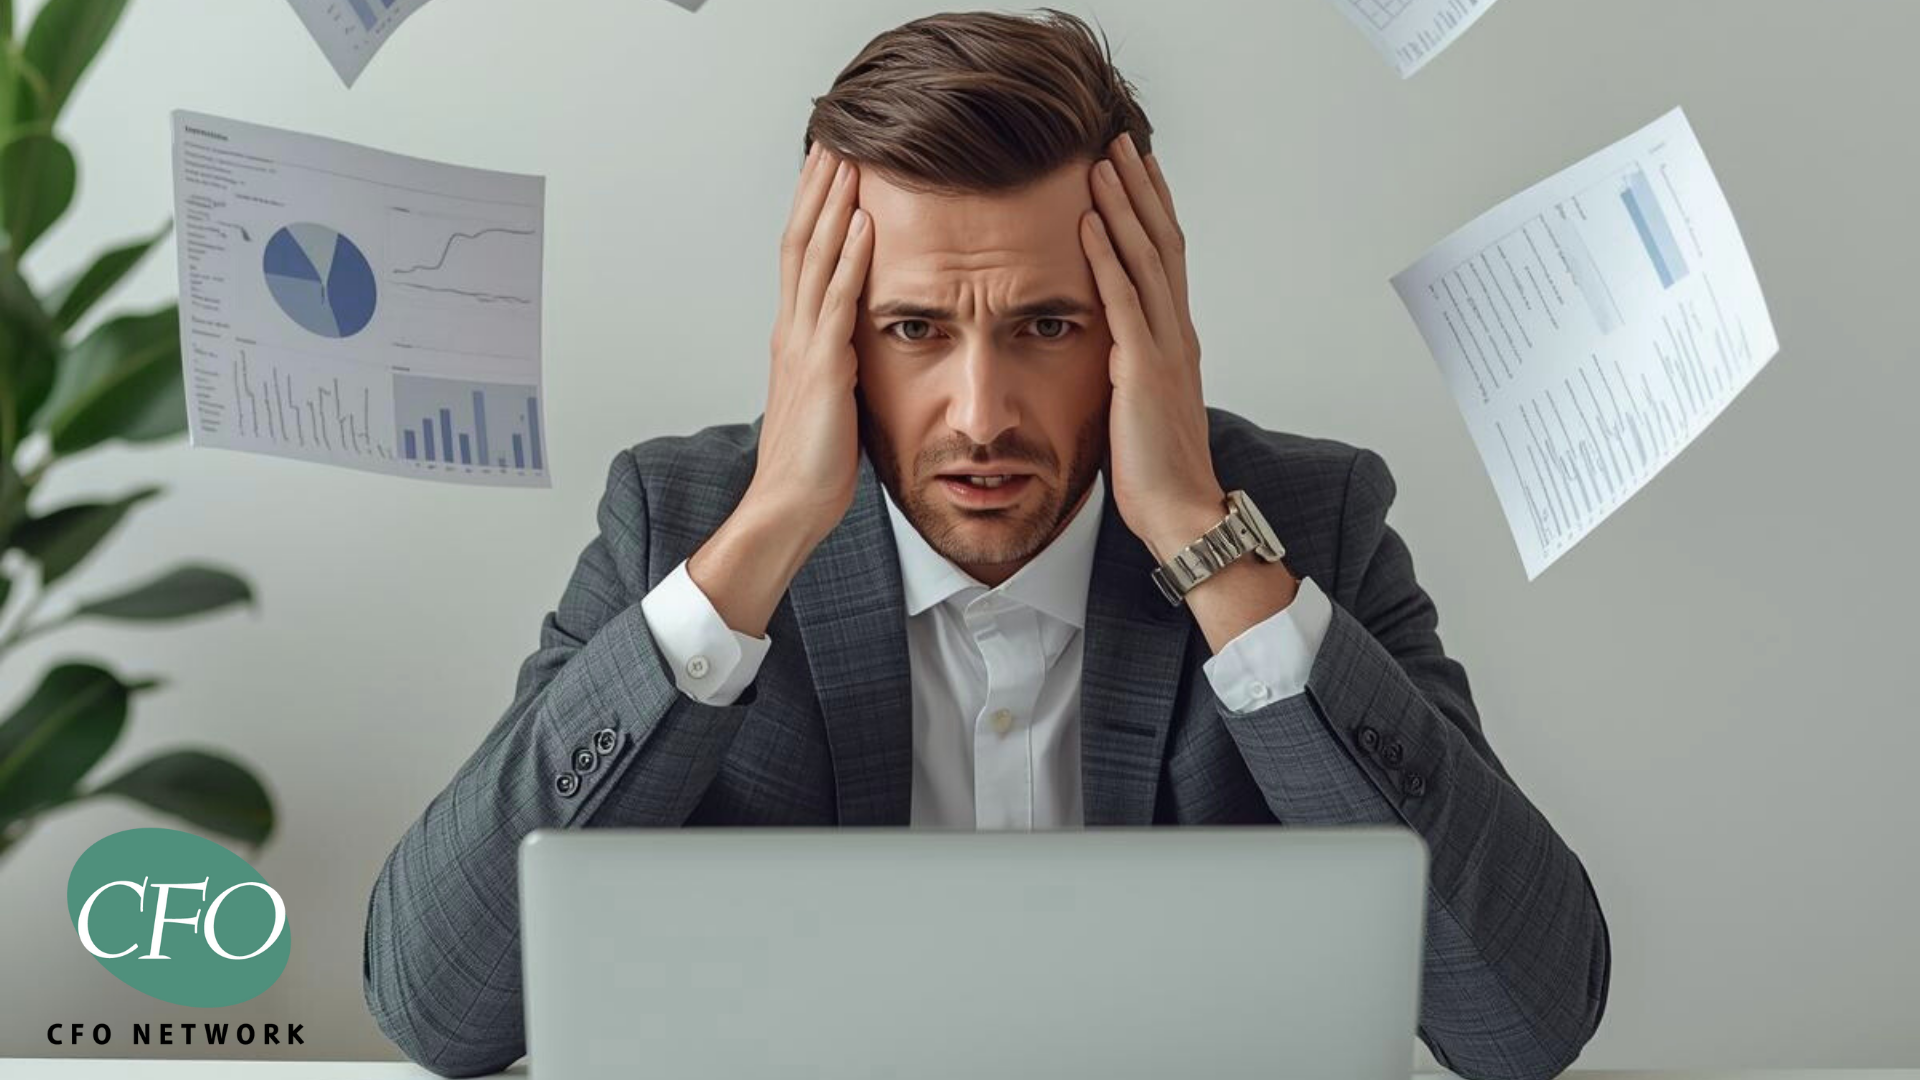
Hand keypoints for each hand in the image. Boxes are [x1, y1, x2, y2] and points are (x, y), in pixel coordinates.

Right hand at [747, 142, 873, 542]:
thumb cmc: (812, 465)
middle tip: (833, 140)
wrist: (787, 506)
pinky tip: (865, 225)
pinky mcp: (822, 368)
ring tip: (849, 161)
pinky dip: (850, 259)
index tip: (829, 169)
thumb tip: (858, 346)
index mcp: (794, 338)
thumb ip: (838, 364)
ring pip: (814, 258)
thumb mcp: (830, 400)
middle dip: (818, 189)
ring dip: (833, 206)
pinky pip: (836, 302)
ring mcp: (803, 347)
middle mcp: (792, 331)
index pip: (801, 257)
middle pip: (800, 241)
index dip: (814, 210)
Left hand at [1080, 134, 1227, 562]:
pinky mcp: (1144, 369)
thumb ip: (1135, 371)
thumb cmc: (1159, 473)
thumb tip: (1116, 352)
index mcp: (1176, 342)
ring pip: (1146, 259)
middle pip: (1161, 243)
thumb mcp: (1144, 408)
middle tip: (1120, 141)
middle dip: (1140, 189)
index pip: (1166, 260)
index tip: (1136, 170)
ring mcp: (1164, 349)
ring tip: (1103, 162)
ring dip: (1123, 206)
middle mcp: (1176, 334)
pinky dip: (1105, 257)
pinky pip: (1123, 301)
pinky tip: (1088, 222)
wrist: (1184, 513)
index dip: (1152, 211)